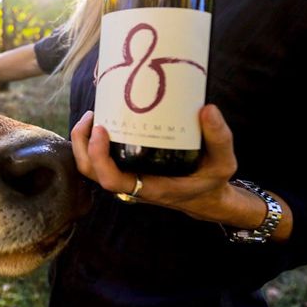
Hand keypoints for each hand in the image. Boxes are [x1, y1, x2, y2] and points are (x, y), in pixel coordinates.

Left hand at [71, 105, 238, 222]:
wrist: (205, 196)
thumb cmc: (211, 180)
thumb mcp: (223, 162)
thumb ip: (219, 138)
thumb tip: (208, 109)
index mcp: (150, 186)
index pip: (112, 181)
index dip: (99, 157)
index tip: (101, 130)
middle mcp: (131, 184)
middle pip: (91, 172)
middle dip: (83, 145)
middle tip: (92, 116)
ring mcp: (126, 177)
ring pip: (90, 167)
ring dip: (83, 142)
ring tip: (92, 115)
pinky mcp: (125, 169)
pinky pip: (99, 159)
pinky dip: (92, 142)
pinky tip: (103, 120)